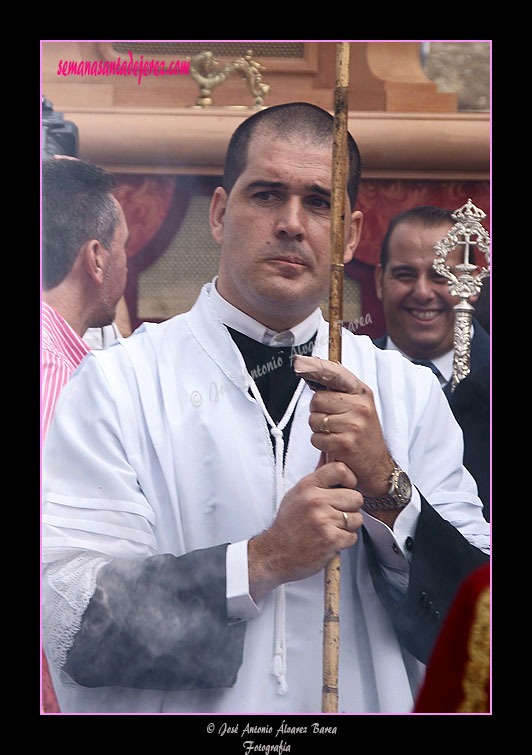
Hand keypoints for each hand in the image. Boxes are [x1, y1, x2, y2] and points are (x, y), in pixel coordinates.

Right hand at [248, 461, 362, 600]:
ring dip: (347, 526)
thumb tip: (329, 457)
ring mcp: (324, 520)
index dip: (350, 479)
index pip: (341, 469)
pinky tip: (330, 540)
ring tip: (331, 528)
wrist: (276, 553)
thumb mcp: (296, 495)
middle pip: (356, 497)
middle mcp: (316, 501)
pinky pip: (352, 536)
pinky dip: (344, 541)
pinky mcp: (331, 539)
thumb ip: (316, 480)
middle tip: (337, 514)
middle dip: (350, 508)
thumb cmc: (288, 524)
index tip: (347, 488)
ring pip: (356, 518)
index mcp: (307, 486)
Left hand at [293, 355, 394, 497]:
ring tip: (334, 434)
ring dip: (318, 430)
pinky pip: (316, 438)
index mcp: (362, 393)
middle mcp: (360, 405)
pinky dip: (320, 443)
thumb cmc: (362, 435)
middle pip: (317, 399)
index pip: (334, 374)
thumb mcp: (360, 407)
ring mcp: (354, 424)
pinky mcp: (345, 443)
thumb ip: (341, 391)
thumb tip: (313, 370)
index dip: (315, 368)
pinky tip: (334, 445)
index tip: (299, 363)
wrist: (377, 466)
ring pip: (314, 419)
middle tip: (330, 421)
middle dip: (317, 412)